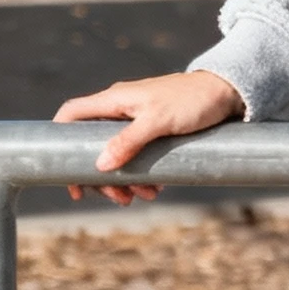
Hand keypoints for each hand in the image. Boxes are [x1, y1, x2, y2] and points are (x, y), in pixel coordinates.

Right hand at [53, 70, 244, 205]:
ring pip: (117, 155)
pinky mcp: (154, 130)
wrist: (229, 92)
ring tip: (144, 197)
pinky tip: (156, 188)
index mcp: (114, 100)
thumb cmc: (193, 101)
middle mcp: (121, 109)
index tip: (65, 173)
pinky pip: (138, 156)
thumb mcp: (159, 121)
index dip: (59, 140)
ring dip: (125, 180)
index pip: (71, 114)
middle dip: (101, 175)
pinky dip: (143, 174)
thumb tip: (100, 165)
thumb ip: (129, 141)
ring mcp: (137, 120)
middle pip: (93, 145)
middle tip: (116, 197)